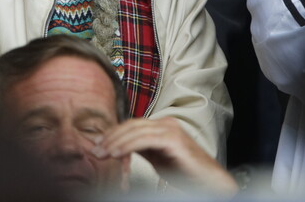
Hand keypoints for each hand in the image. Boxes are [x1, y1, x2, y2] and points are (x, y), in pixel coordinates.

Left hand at [92, 117, 237, 193]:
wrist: (209, 181)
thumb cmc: (185, 172)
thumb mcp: (156, 158)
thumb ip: (140, 148)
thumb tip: (116, 145)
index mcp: (162, 125)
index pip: (132, 124)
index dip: (113, 133)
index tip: (98, 145)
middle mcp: (167, 123)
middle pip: (131, 125)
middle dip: (111, 137)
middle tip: (95, 150)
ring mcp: (171, 129)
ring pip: (135, 131)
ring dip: (115, 142)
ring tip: (102, 153)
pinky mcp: (173, 139)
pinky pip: (144, 140)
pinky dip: (128, 145)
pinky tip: (116, 153)